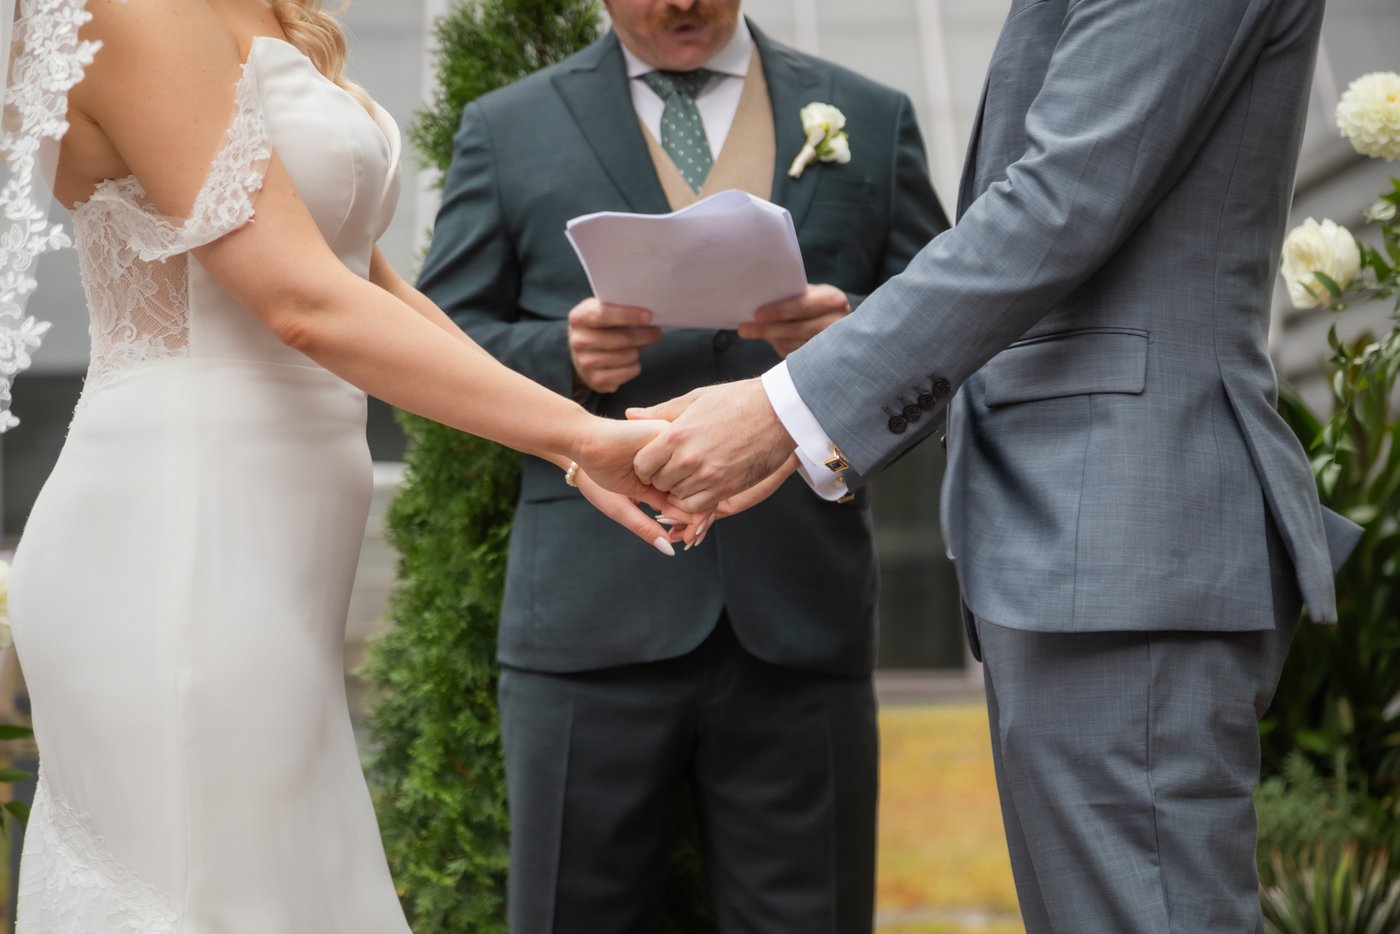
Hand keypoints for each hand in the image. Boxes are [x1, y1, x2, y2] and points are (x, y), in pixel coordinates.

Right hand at [568, 298, 661, 393]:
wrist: (583, 352)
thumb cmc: (601, 326)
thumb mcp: (604, 310)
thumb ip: (620, 308)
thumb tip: (648, 316)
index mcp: (579, 317)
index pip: (604, 314)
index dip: (628, 315)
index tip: (648, 316)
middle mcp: (578, 341)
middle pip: (621, 339)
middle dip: (644, 335)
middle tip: (656, 332)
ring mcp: (585, 363)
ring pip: (628, 356)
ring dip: (639, 350)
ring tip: (638, 345)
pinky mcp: (596, 381)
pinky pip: (629, 372)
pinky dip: (635, 366)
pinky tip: (630, 360)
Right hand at [570, 416, 705, 553]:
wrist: (580, 444)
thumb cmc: (595, 478)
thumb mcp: (622, 508)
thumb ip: (646, 526)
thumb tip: (670, 550)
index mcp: (660, 483)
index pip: (686, 504)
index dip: (692, 524)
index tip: (689, 540)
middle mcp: (668, 466)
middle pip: (696, 492)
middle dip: (697, 517)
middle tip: (691, 536)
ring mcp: (669, 450)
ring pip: (694, 477)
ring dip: (695, 502)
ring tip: (689, 522)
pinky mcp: (666, 436)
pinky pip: (686, 460)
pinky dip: (686, 484)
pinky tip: (680, 500)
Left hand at [627, 379, 796, 514]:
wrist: (778, 412)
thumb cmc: (737, 400)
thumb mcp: (695, 399)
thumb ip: (660, 412)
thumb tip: (630, 414)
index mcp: (676, 434)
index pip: (642, 464)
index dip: (645, 464)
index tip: (655, 460)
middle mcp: (688, 458)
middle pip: (658, 482)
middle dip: (662, 476)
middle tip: (675, 467)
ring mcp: (707, 476)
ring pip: (676, 496)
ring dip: (679, 489)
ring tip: (691, 474)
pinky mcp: (725, 488)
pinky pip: (696, 506)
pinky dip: (694, 501)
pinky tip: (701, 486)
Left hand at [736, 284, 848, 357]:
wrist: (839, 319)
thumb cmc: (817, 301)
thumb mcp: (811, 292)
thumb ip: (793, 295)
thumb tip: (761, 298)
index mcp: (833, 300)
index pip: (803, 307)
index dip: (780, 311)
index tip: (757, 315)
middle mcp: (836, 323)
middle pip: (797, 329)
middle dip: (768, 330)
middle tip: (744, 329)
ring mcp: (831, 343)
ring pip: (794, 344)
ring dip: (770, 339)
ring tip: (750, 332)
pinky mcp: (823, 357)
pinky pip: (795, 355)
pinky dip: (778, 346)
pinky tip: (768, 339)